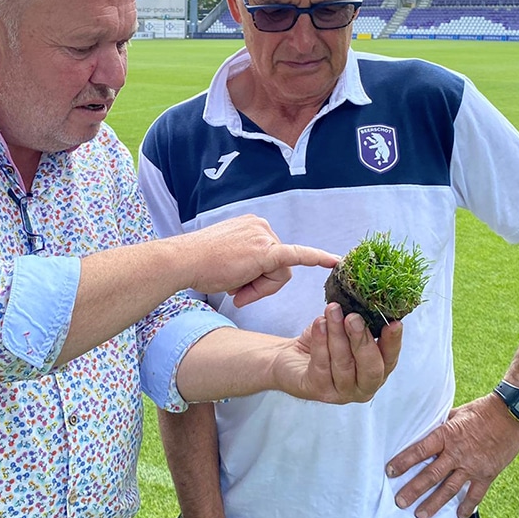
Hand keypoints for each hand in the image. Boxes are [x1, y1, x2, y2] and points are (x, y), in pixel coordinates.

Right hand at [179, 215, 338, 305]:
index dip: (258, 276)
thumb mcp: (226, 262)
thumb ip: (244, 268)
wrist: (184, 261)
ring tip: (235, 287)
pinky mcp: (266, 251)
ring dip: (260, 288)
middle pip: (278, 266)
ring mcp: (264, 236)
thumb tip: (247, 284)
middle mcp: (261, 227)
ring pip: (280, 274)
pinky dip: (317, 259)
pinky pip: (297, 257)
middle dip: (260, 285)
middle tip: (236, 290)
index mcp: (252, 227)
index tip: (250, 276)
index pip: (269, 256)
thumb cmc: (198, 264)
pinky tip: (334, 262)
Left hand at [271, 303, 401, 403]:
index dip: (393, 342)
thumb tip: (364, 300)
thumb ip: (357, 322)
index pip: (390, 358)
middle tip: (354, 318)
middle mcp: (363, 387)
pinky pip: (321, 364)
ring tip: (332, 311)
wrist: (289, 357)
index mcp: (376, 371)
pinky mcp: (318, 390)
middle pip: (371, 368)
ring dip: (337, 334)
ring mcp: (341, 393)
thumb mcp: (344, 330)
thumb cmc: (323, 342)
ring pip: (344, 363)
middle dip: (363, 340)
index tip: (394, 323)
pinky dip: (320, 341)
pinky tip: (319, 323)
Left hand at [385, 393, 518, 517]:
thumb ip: (441, 425)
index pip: (419, 451)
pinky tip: (458, 516)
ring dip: (434, 503)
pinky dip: (467, 506)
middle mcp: (457, 453)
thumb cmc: (482, 410)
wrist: (511, 414)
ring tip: (420, 515)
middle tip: (400, 502)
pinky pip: (475, 494)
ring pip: (449, 489)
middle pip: (431, 475)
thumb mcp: (456, 413)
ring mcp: (472, 466)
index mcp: (446, 435)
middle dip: (413, 490)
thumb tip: (425, 430)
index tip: (390, 472)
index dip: (403, 462)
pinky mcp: (487, 474)